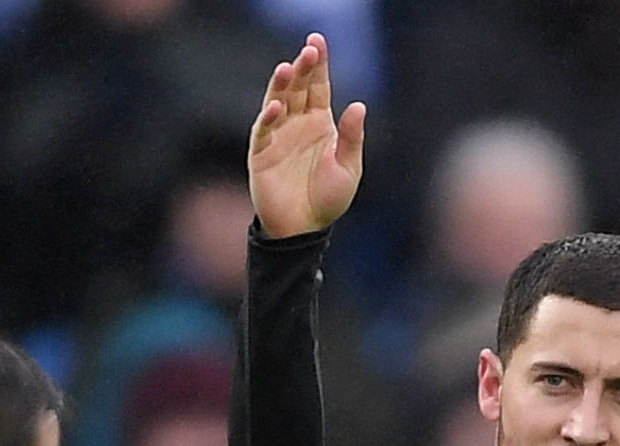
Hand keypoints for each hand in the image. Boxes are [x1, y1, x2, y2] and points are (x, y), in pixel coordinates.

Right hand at [248, 33, 365, 238]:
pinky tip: (277, 106)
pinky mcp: (261, 152)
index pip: (318, 86)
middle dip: (303, 68)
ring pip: (278, 102)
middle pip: (298, 88)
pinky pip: (264, 130)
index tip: (317, 42)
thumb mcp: (349, 168)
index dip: (318, 65)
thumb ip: (352, 137)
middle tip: (309, 50)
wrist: (304, 228)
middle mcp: (297, 124)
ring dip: (282, 85)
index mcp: (320, 123)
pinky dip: (269, 117)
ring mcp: (278, 136)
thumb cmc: (328, 199)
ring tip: (288, 68)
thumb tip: (358, 105)